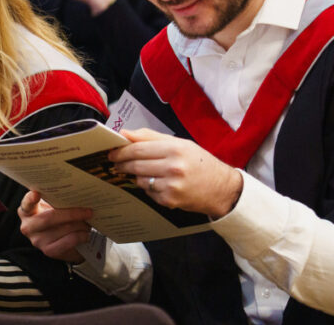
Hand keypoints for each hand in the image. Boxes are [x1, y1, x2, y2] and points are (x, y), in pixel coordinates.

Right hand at [18, 191, 93, 263]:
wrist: (61, 240)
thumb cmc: (56, 218)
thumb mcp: (53, 206)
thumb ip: (56, 200)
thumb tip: (76, 195)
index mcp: (26, 211)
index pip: (26, 204)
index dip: (30, 199)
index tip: (36, 193)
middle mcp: (28, 226)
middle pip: (49, 218)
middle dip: (71, 214)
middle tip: (88, 211)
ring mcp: (37, 240)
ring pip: (63, 229)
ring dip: (80, 225)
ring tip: (88, 222)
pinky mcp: (49, 251)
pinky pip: (68, 241)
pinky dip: (80, 236)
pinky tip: (85, 234)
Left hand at [112, 128, 242, 218]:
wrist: (222, 188)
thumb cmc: (200, 163)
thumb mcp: (180, 143)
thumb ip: (151, 137)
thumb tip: (125, 133)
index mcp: (175, 149)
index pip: (138, 149)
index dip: (121, 151)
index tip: (112, 152)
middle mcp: (173, 167)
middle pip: (136, 165)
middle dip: (122, 164)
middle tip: (115, 163)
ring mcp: (171, 186)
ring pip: (140, 180)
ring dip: (135, 176)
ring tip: (140, 172)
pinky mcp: (170, 201)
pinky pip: (148, 193)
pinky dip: (148, 188)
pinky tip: (157, 183)